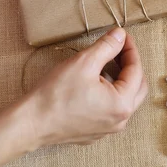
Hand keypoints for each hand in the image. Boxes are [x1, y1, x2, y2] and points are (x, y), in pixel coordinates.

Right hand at [0, 28, 147, 166]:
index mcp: (122, 103)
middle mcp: (120, 120)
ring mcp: (108, 129)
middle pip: (137, 86)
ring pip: (125, 99)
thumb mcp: (84, 62)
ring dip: (121, 79)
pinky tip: (97, 82)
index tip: (122, 36)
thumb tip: (120, 35)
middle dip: (130, 65)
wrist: (30, 124)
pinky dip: (110, 93)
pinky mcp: (95, 132)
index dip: (130, 49)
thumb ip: (107, 46)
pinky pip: (111, 109)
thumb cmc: (55, 94)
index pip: (136, 70)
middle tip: (118, 48)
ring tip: (108, 62)